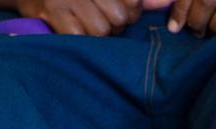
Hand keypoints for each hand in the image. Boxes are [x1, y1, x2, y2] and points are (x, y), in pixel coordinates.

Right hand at [17, 0, 143, 35]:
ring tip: (85, 24)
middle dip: (114, 25)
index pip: (132, 2)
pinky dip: (78, 37)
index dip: (130, 11)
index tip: (120, 10)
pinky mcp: (52, 11)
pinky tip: (73, 29)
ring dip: (95, 33)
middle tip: (100, 19)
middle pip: (119, 18)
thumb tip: (163, 4)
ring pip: (101, 30)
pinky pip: (78, 36)